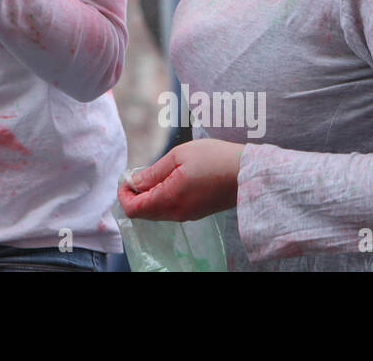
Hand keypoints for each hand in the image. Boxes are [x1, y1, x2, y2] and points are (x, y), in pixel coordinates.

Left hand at [117, 139, 244, 221]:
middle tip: (139, 173)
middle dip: (135, 195)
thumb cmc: (214, 159)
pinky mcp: (196, 212)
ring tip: (156, 173)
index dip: (124, 194)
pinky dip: (162, 198)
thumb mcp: (179, 156)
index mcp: (169, 199)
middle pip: (143, 213)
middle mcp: (176, 213)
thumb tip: (134, 182)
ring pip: (157, 212)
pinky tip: (170, 179)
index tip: (127, 178)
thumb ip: (153, 172)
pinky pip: (170, 210)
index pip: (133, 209)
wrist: (248, 172)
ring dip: (149, 196)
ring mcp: (187, 215)